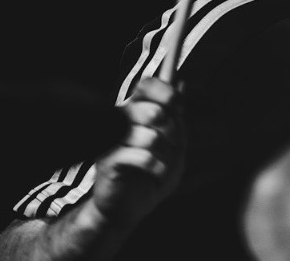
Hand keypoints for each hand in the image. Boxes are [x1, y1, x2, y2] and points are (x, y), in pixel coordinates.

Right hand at [88, 77, 186, 228]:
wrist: (130, 207)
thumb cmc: (151, 173)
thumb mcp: (173, 143)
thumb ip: (176, 114)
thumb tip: (182, 83)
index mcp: (135, 110)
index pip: (147, 85)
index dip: (166, 92)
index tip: (177, 105)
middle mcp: (120, 120)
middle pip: (151, 110)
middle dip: (172, 131)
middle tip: (172, 145)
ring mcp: (112, 140)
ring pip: (149, 136)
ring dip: (165, 153)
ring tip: (163, 163)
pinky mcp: (107, 160)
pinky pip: (141, 156)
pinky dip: (156, 166)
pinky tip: (156, 172)